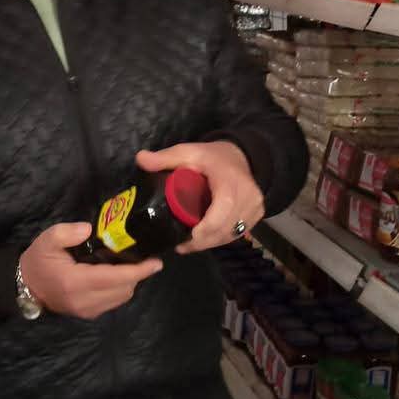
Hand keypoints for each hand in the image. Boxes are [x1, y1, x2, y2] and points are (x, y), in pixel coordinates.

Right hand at [20, 223, 162, 320]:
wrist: (26, 286)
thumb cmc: (38, 260)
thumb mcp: (47, 239)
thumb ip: (67, 232)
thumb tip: (89, 230)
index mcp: (75, 282)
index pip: (115, 278)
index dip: (139, 271)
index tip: (156, 262)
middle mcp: (84, 300)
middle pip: (124, 289)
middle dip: (138, 274)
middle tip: (143, 257)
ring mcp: (87, 310)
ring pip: (122, 297)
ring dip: (130, 282)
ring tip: (130, 264)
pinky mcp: (88, 314)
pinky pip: (114, 302)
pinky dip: (121, 289)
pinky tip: (117, 275)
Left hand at [136, 142, 263, 254]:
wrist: (242, 156)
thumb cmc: (213, 157)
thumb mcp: (189, 152)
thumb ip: (166, 158)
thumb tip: (140, 159)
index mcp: (230, 183)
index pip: (218, 216)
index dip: (201, 234)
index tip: (182, 240)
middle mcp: (248, 198)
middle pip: (223, 231)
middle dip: (201, 243)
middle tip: (180, 245)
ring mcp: (255, 208)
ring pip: (230, 235)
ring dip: (210, 243)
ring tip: (189, 244)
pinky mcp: (257, 216)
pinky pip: (237, 234)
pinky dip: (220, 239)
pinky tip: (206, 239)